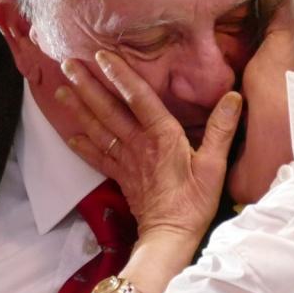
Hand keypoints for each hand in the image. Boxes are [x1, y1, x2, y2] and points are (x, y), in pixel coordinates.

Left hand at [57, 49, 241, 262]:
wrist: (170, 236)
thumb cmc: (194, 202)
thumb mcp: (215, 165)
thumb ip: (221, 130)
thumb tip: (233, 97)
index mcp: (162, 137)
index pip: (138, 98)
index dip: (120, 75)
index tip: (102, 56)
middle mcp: (138, 144)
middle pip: (108, 110)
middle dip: (87, 85)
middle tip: (68, 63)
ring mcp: (126, 160)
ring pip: (97, 128)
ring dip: (78, 107)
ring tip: (60, 88)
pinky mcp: (120, 176)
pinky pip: (97, 156)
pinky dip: (82, 144)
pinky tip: (69, 132)